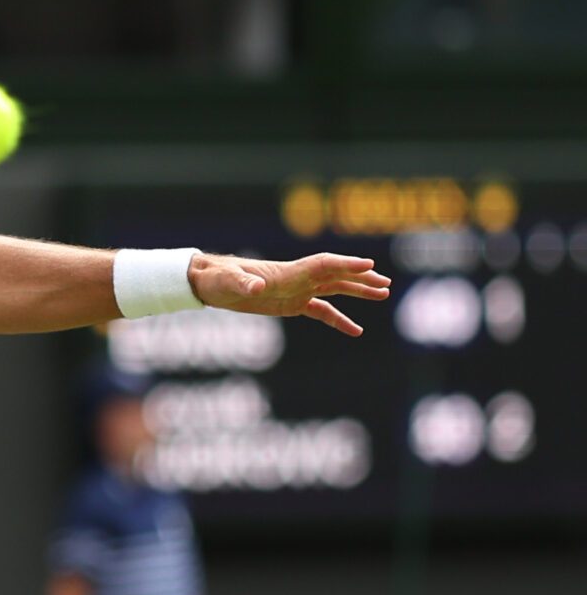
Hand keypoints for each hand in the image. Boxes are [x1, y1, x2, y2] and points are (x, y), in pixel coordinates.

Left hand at [191, 252, 390, 336]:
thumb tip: (255, 288)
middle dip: (361, 278)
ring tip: (383, 294)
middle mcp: (297, 278)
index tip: (369, 265)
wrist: (208, 282)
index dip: (346, 264)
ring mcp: (296, 290)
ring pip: (335, 289)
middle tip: (385, 284)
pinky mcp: (291, 304)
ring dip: (358, 292)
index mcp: (287, 272)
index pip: (323, 264)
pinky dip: (339, 319)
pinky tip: (356, 331)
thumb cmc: (218, 279)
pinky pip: (321, 311)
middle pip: (337, 275)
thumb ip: (244, 285)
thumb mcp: (229, 283)